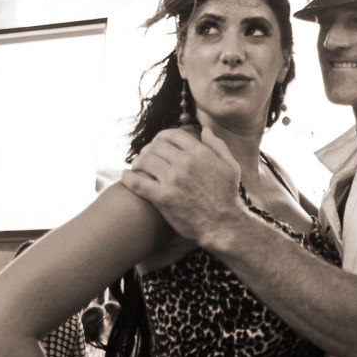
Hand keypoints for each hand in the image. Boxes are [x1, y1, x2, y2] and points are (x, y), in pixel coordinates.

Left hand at [122, 127, 243, 247]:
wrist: (224, 225)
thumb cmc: (228, 196)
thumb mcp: (231, 166)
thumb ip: (218, 146)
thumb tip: (205, 131)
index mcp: (200, 153)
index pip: (172, 135)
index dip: (161, 137)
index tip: (158, 144)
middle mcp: (185, 163)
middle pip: (156, 146)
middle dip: (148, 149)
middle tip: (145, 157)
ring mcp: (173, 180)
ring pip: (145, 160)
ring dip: (137, 162)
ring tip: (136, 167)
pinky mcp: (163, 198)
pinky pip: (137, 182)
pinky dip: (128, 177)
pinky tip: (125, 176)